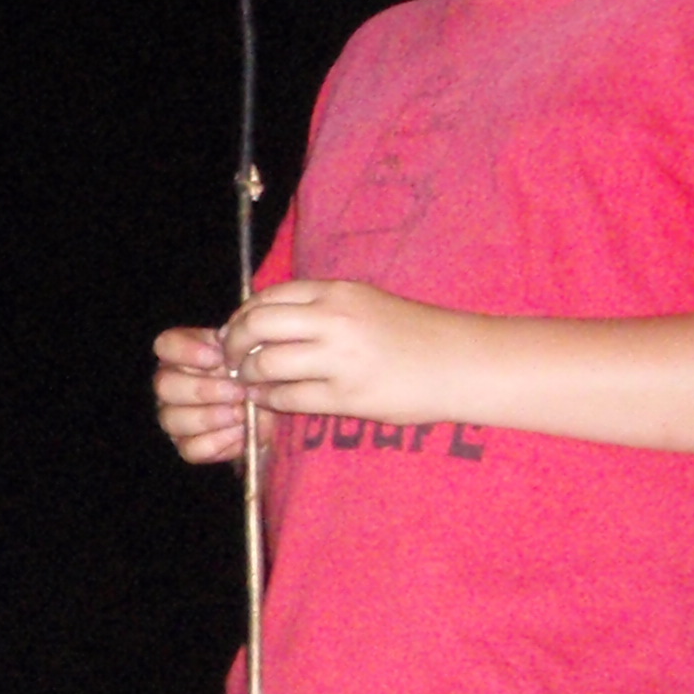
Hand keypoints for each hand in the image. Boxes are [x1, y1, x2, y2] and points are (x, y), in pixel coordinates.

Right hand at [152, 324, 256, 464]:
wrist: (270, 409)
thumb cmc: (255, 375)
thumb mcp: (250, 353)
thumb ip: (238, 343)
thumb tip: (228, 337)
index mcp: (182, 355)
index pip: (165, 345)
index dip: (186, 351)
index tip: (218, 358)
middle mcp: (170, 385)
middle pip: (164, 385)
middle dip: (203, 390)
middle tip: (238, 392)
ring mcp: (174, 418)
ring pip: (172, 419)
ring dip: (210, 417)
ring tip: (241, 414)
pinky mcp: (187, 446)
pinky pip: (191, 448)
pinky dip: (218, 442)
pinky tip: (241, 433)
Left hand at [218, 280, 459, 426]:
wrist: (461, 363)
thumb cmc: (414, 334)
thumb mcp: (365, 303)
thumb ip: (320, 307)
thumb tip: (267, 320)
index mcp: (337, 292)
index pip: (267, 297)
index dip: (243, 317)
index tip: (236, 332)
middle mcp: (333, 319)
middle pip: (256, 327)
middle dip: (233, 346)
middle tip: (232, 361)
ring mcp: (338, 358)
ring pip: (265, 364)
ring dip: (248, 377)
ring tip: (250, 384)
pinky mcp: (346, 396)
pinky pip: (288, 398)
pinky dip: (270, 401)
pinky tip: (271, 401)